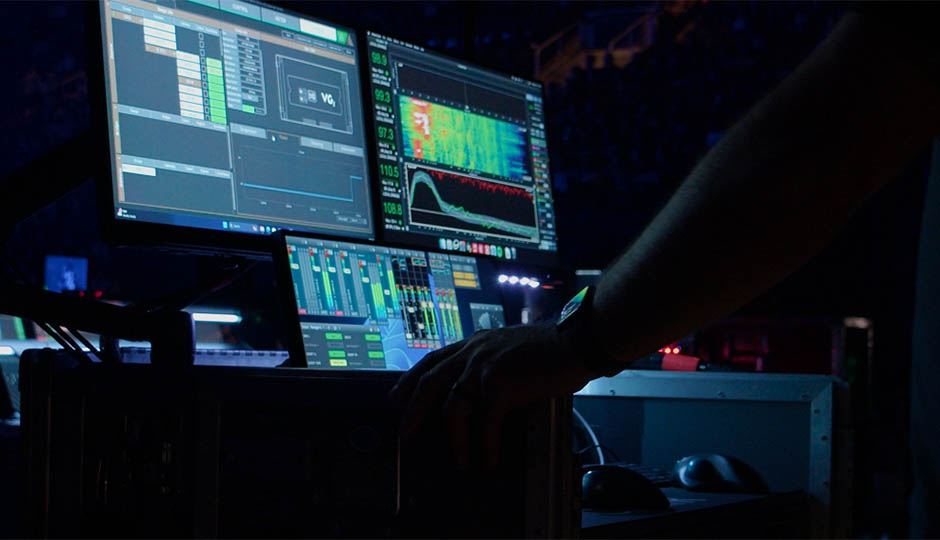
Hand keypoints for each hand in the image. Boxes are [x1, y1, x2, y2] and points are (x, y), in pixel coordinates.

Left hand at [388, 322, 594, 468]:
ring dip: (456, 440)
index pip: (434, 359)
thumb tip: (480, 393)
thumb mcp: (510, 348)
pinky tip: (489, 459)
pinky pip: (485, 420)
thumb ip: (491, 364)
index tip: (396, 395)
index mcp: (475, 343)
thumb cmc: (551, 349)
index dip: (411, 378)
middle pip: (431, 382)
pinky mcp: (501, 382)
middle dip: (414, 410)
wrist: (576, 341)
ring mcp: (484, 366)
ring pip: (453, 407)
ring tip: (460, 461)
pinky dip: (486, 444)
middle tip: (405, 433)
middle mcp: (474, 352)